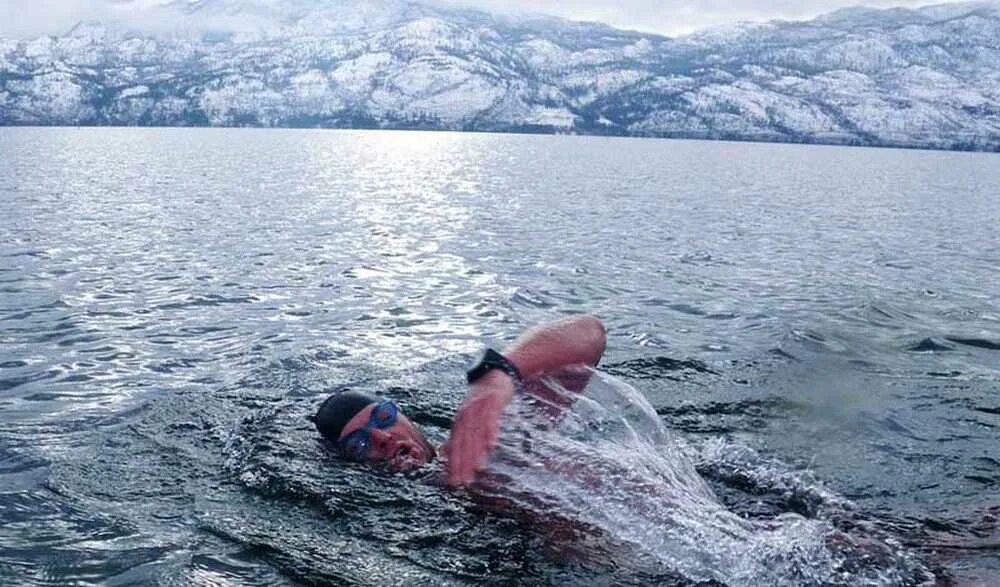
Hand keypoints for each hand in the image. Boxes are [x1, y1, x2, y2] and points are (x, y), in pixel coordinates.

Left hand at [444, 373, 515, 487]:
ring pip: (476, 433)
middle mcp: (465, 416)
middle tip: (463, 482)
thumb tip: (444, 454)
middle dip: (463, 464)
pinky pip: (491, 419)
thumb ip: (458, 435)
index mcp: (459, 422)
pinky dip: (491, 431)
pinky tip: (492, 444)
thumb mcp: (467, 416)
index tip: (454, 483)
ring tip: (478, 468)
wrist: (494, 373)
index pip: (454, 446)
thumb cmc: (481, 399)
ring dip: (477, 451)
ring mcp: (478, 408)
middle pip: (463, 443)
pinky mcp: (492, 402)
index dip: (453, 465)